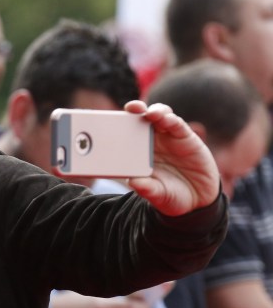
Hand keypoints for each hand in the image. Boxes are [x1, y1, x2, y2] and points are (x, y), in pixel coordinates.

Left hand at [124, 100, 220, 215]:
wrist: (197, 200)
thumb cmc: (170, 195)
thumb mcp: (157, 194)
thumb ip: (146, 188)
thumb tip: (134, 183)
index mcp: (138, 153)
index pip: (126, 133)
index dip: (119, 124)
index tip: (110, 120)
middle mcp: (152, 141)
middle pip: (142, 119)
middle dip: (136, 110)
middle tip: (131, 107)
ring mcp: (169, 137)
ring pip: (161, 116)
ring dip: (155, 111)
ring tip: (151, 114)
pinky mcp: (186, 138)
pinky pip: (178, 125)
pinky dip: (172, 120)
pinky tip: (167, 119)